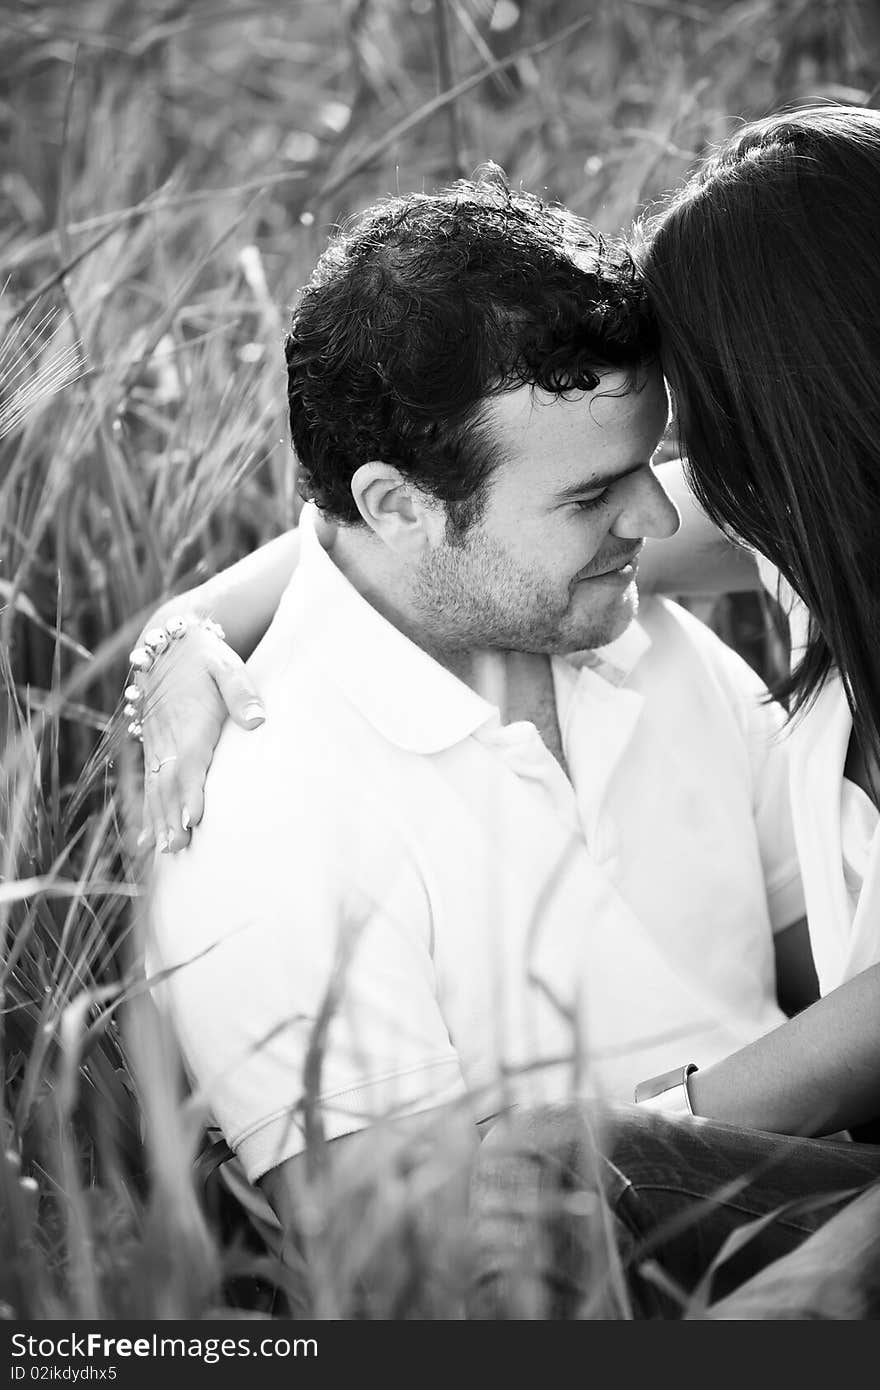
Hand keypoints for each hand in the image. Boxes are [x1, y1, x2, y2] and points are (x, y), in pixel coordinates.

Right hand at [135, 622, 265, 852]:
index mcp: (191, 721)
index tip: (193, 818)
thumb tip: (257, 720)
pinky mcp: (154, 750)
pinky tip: (147, 841)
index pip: (189, 760)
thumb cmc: (205, 658)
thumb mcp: (227, 665)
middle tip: (178, 848)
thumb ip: (241, 692)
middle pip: (169, 782)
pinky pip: (149, 785)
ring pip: (157, 787)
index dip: (190, 790)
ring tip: (165, 851)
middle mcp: (170, 737)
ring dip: (160, 820)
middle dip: (172, 816)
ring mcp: (158, 745)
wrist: (167, 644)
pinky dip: (148, 812)